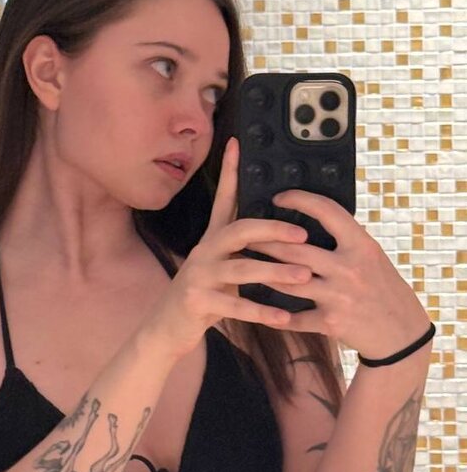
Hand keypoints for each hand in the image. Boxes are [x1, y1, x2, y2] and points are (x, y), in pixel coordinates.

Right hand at [140, 136, 315, 358]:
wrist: (166, 327)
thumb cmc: (204, 295)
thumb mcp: (219, 266)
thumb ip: (241, 250)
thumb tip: (276, 231)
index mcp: (212, 240)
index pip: (223, 199)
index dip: (229, 172)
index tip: (237, 144)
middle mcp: (203, 252)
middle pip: (238, 230)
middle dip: (272, 229)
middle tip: (303, 234)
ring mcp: (198, 276)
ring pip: (241, 269)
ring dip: (275, 273)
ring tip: (304, 277)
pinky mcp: (196, 302)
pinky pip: (234, 306)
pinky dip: (261, 312)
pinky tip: (284, 318)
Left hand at [251, 189, 430, 357]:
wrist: (401, 334)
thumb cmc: (384, 288)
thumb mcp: (371, 256)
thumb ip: (345, 240)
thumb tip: (313, 215)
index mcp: (361, 245)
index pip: (327, 210)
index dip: (299, 199)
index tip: (278, 197)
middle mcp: (349, 268)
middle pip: (295, 250)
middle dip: (265, 242)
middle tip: (244, 235)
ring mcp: (338, 297)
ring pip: (286, 282)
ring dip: (262, 273)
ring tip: (244, 264)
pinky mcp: (330, 322)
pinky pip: (293, 317)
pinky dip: (274, 314)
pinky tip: (256, 307)